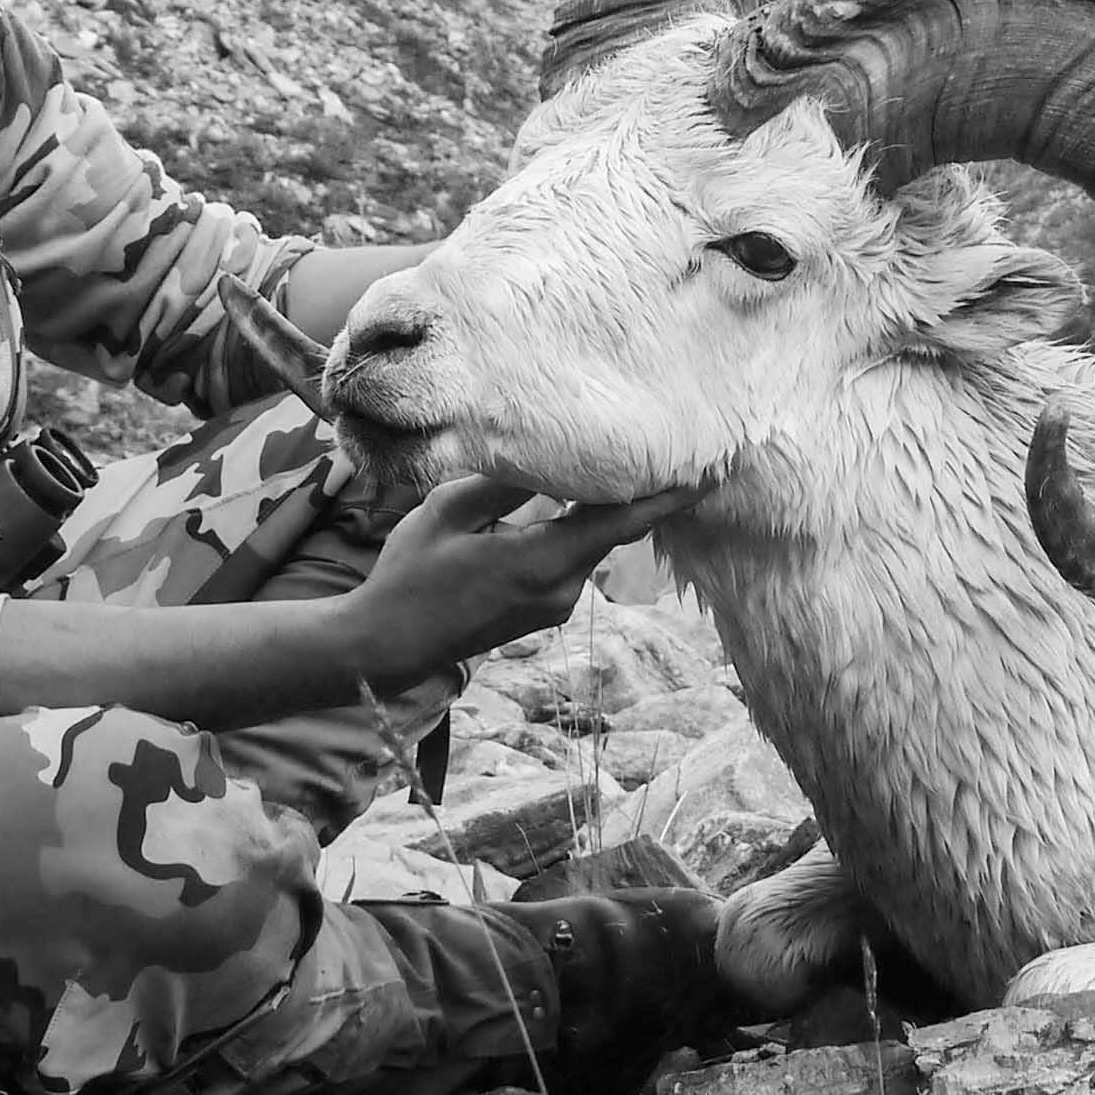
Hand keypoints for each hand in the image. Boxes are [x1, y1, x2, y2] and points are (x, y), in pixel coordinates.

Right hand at [352, 473, 704, 680]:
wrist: (387, 646)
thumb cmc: (409, 576)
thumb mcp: (448, 513)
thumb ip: (502, 483)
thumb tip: (545, 457)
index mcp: (542, 564)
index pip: (620, 525)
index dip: (666, 498)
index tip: (708, 474)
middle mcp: (560, 590)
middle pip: (608, 531)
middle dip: (632, 493)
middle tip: (661, 448)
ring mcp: (553, 606)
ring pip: (586, 545)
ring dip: (595, 511)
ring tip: (607, 465)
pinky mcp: (542, 612)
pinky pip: (569, 560)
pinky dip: (572, 532)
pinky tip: (562, 503)